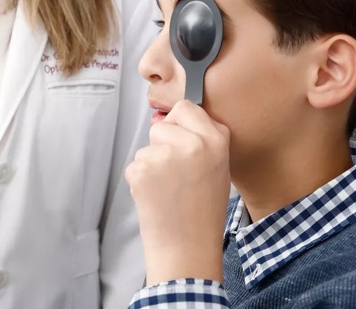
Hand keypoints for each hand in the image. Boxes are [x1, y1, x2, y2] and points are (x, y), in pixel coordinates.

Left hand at [124, 100, 230, 284]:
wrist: (187, 247)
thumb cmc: (204, 211)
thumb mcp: (220, 167)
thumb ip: (204, 138)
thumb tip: (177, 115)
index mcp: (216, 140)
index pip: (185, 107)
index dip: (180, 124)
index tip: (181, 141)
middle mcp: (192, 144)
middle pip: (161, 126)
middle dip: (163, 144)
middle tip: (175, 173)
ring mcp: (165, 156)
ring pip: (147, 147)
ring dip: (152, 164)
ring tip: (168, 189)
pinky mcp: (142, 170)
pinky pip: (136, 165)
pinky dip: (141, 180)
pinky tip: (156, 197)